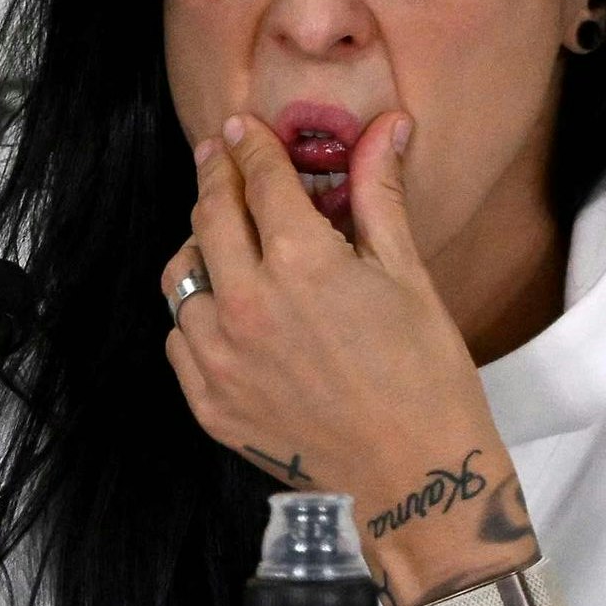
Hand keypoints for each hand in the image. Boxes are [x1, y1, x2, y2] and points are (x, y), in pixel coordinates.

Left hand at [162, 114, 535, 605]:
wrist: (414, 477)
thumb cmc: (425, 376)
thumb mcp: (407, 276)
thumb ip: (379, 196)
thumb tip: (386, 128)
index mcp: (300, 265)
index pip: (258, 181)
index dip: (249, 147)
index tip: (239, 128)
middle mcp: (246, 306)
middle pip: (209, 217)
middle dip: (215, 178)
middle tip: (220, 156)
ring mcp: (218, 358)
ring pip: (182, 277)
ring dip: (200, 246)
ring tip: (225, 237)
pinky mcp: (207, 402)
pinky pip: (179, 337)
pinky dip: (197, 313)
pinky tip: (228, 308)